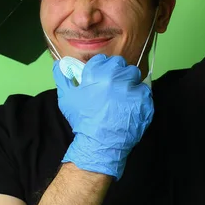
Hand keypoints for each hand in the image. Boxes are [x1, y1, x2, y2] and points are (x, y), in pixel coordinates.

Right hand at [53, 54, 154, 180]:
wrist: (99, 144)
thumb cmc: (81, 120)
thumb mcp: (66, 98)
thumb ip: (62, 78)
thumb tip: (58, 63)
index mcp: (99, 73)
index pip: (103, 60)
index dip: (101, 68)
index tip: (100, 78)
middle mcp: (118, 78)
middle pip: (121, 65)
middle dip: (117, 73)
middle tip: (112, 87)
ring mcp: (133, 90)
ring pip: (135, 77)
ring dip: (130, 83)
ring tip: (123, 96)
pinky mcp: (145, 102)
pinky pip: (146, 92)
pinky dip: (140, 97)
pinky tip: (131, 106)